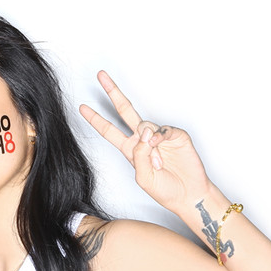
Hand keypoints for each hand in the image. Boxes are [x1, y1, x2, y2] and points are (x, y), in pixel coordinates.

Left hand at [79, 71, 211, 213]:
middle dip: (113, 92)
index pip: (109, 130)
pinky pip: (162, 129)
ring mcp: (158, 135)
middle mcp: (142, 139)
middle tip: (101, 76)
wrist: (188, 194)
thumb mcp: (143, 177)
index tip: (82, 107)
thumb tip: (144, 133)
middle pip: (124, 110)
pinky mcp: (175, 134)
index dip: (95, 119)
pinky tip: (161, 147)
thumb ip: (138, 155)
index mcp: (130, 150)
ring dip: (149, 146)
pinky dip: (160, 138)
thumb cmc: (164, 190)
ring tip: (158, 163)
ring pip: (145, 125)